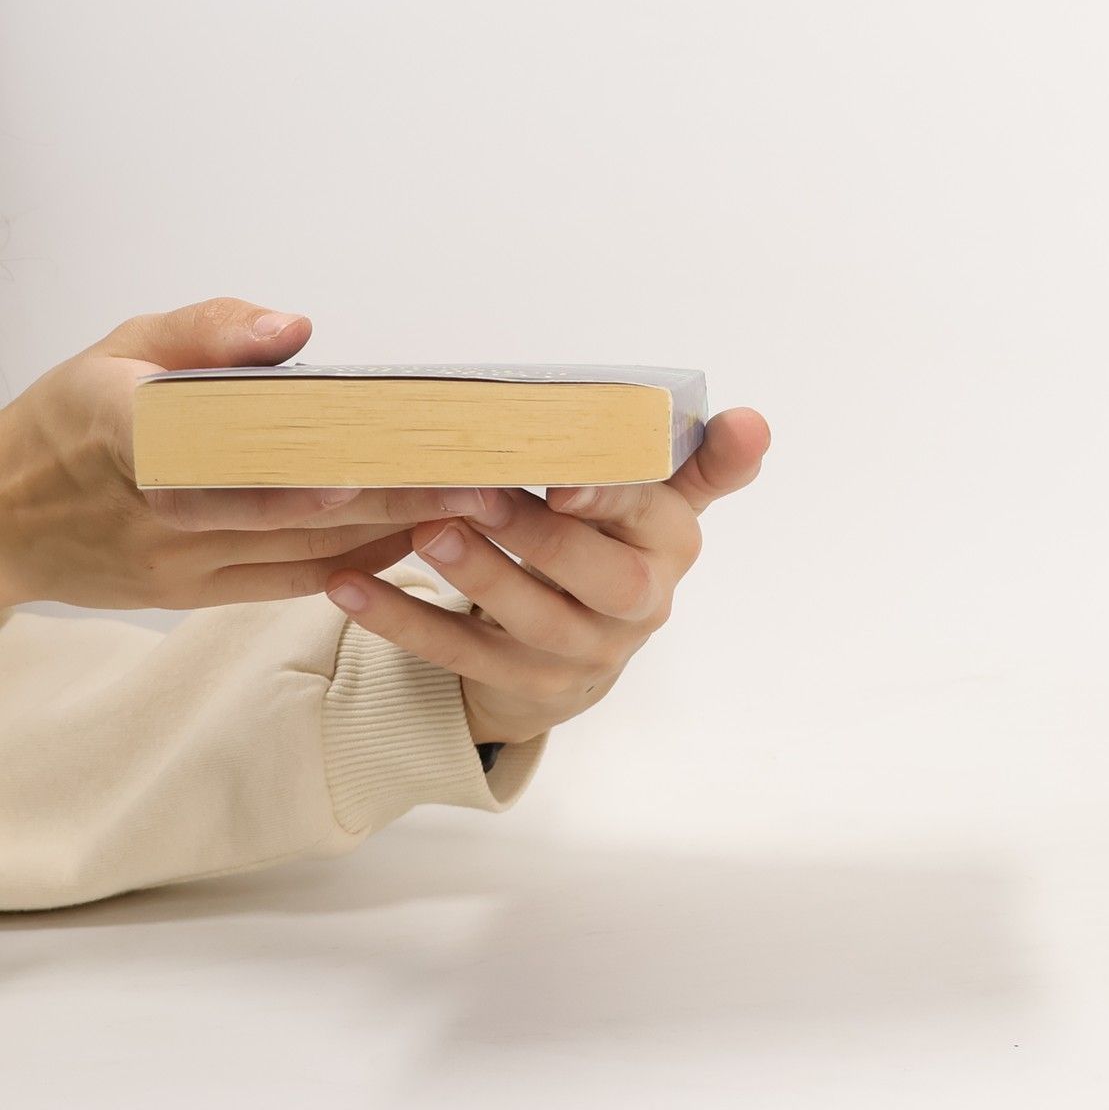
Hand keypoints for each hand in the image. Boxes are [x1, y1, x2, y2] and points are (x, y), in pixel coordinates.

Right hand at [0, 297, 439, 610]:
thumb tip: (295, 327)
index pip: (219, 446)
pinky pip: (285, 582)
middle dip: (391, 493)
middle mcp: (155, 506)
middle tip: (477, 479)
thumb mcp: (123, 344)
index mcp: (128, 429)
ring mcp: (173, 559)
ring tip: (469, 506)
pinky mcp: (188, 593)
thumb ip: (209, 331)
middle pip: (289, 506)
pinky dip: (352, 563)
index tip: (377, 456)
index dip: (301, 461)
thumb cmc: (70, 418)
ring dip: (388, 529)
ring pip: (300, 550)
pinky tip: (412, 538)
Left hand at [323, 407, 771, 742]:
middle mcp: (639, 603)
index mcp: (672, 542)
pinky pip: (459, 657)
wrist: (588, 643)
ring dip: (474, 575)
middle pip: (598, 576)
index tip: (567, 475)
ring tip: (424, 528)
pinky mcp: (525, 687)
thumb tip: (754, 422)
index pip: (652, 512)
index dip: (613, 496)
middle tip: (474, 492)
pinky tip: (353, 585)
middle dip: (536, 535)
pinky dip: (402, 621)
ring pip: (528, 620)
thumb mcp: (662, 497)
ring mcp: (583, 653)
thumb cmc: (617, 538)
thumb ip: (701, 455)